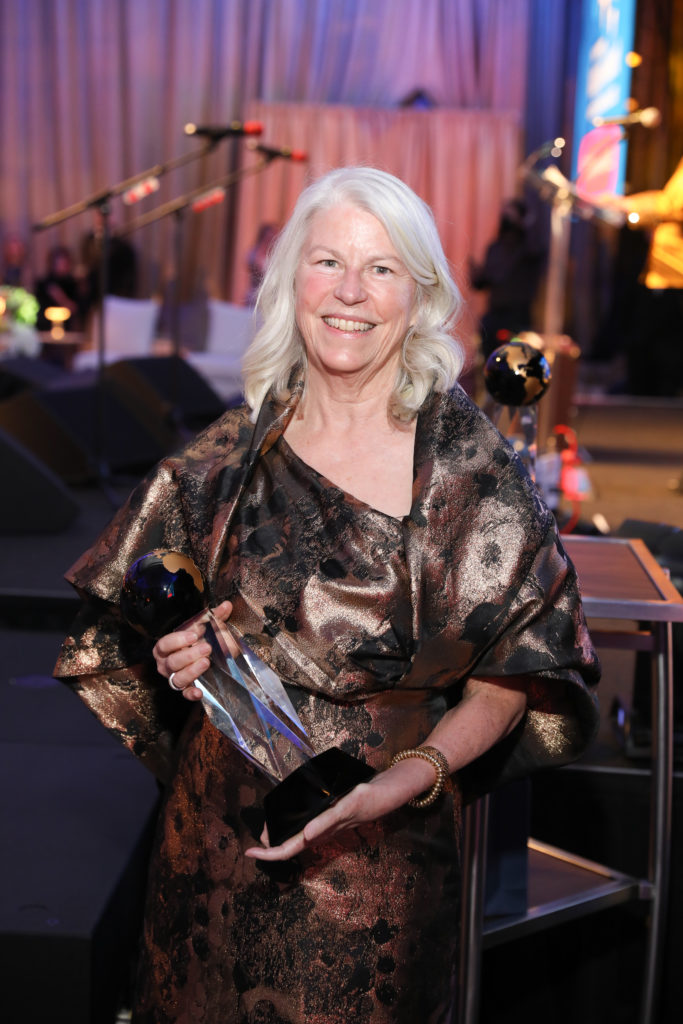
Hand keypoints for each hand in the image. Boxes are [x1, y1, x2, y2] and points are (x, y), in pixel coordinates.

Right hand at [152, 599, 232, 700]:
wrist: (206, 656)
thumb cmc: (200, 640)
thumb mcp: (206, 628)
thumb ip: (215, 617)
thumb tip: (226, 605)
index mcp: (166, 648)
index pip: (164, 644)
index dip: (177, 640)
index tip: (194, 635)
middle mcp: (166, 664)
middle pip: (172, 662)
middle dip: (189, 655)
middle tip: (207, 648)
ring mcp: (175, 678)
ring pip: (177, 679)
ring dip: (191, 671)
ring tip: (206, 663)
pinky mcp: (186, 689)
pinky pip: (185, 694)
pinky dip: (191, 694)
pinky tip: (199, 692)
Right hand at [244, 755, 435, 860]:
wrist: (396, 787)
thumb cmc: (370, 795)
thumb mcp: (343, 804)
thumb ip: (326, 815)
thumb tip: (304, 831)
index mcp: (324, 828)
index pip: (293, 842)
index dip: (271, 851)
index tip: (250, 854)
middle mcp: (330, 827)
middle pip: (296, 843)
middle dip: (274, 849)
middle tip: (257, 852)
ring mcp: (341, 817)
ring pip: (309, 835)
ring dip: (287, 843)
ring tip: (267, 848)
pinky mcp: (354, 804)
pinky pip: (332, 818)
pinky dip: (317, 826)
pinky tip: (306, 831)